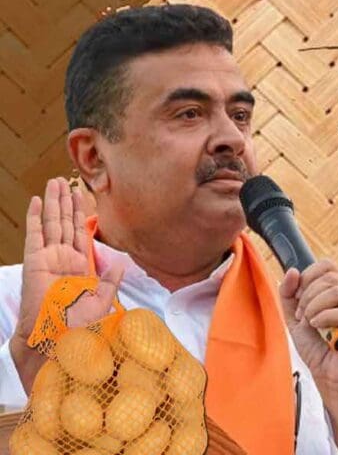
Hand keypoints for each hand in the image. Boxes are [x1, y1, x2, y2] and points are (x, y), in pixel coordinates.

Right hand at [12, 178, 121, 392]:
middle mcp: (64, 259)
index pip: (81, 233)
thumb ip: (110, 282)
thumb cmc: (77, 327)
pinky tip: (37, 201)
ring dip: (53, 202)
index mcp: (81, 266)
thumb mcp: (101, 302)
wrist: (54, 340)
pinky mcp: (35, 261)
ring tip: (54, 183)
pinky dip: (36, 216)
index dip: (81, 214)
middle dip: (66, 202)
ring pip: (52, 223)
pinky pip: (36, 234)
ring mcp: (49, 259)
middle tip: (65, 180)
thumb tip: (120, 263)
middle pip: (65, 223)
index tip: (83, 195)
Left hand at [279, 260, 337, 398]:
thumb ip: (290, 295)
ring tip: (312, 324)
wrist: (334, 381)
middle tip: (303, 318)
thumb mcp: (297, 319)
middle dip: (307, 297)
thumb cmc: (321, 352)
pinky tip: (320, 327)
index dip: (306, 280)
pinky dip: (327, 318)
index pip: (326, 266)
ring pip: (337, 291)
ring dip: (315, 308)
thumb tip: (293, 271)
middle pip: (329, 277)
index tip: (297, 303)